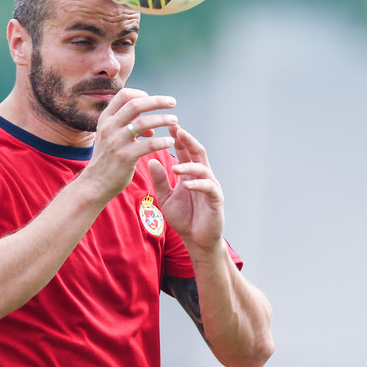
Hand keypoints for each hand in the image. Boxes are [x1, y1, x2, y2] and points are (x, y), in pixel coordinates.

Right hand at [80, 88, 176, 200]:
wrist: (95, 183)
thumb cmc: (107, 159)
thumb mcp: (110, 137)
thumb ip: (128, 128)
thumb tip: (151, 127)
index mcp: (106, 119)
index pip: (124, 95)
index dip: (141, 94)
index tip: (153, 100)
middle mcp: (109, 127)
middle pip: (136, 105)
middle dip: (157, 101)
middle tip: (173, 102)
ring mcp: (116, 142)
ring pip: (143, 123)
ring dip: (162, 119)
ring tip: (175, 121)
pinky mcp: (125, 157)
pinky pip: (149, 145)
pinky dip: (162, 141)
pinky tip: (170, 142)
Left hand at [148, 124, 225, 257]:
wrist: (197, 241)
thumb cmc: (184, 218)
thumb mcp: (165, 198)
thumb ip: (159, 181)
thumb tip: (150, 160)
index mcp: (190, 174)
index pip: (185, 151)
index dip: (178, 138)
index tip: (167, 125)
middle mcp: (202, 176)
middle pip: (197, 152)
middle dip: (187, 140)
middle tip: (176, 129)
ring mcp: (210, 186)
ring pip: (203, 168)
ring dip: (189, 165)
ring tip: (175, 166)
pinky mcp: (216, 200)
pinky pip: (208, 188)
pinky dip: (197, 184)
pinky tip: (186, 183)